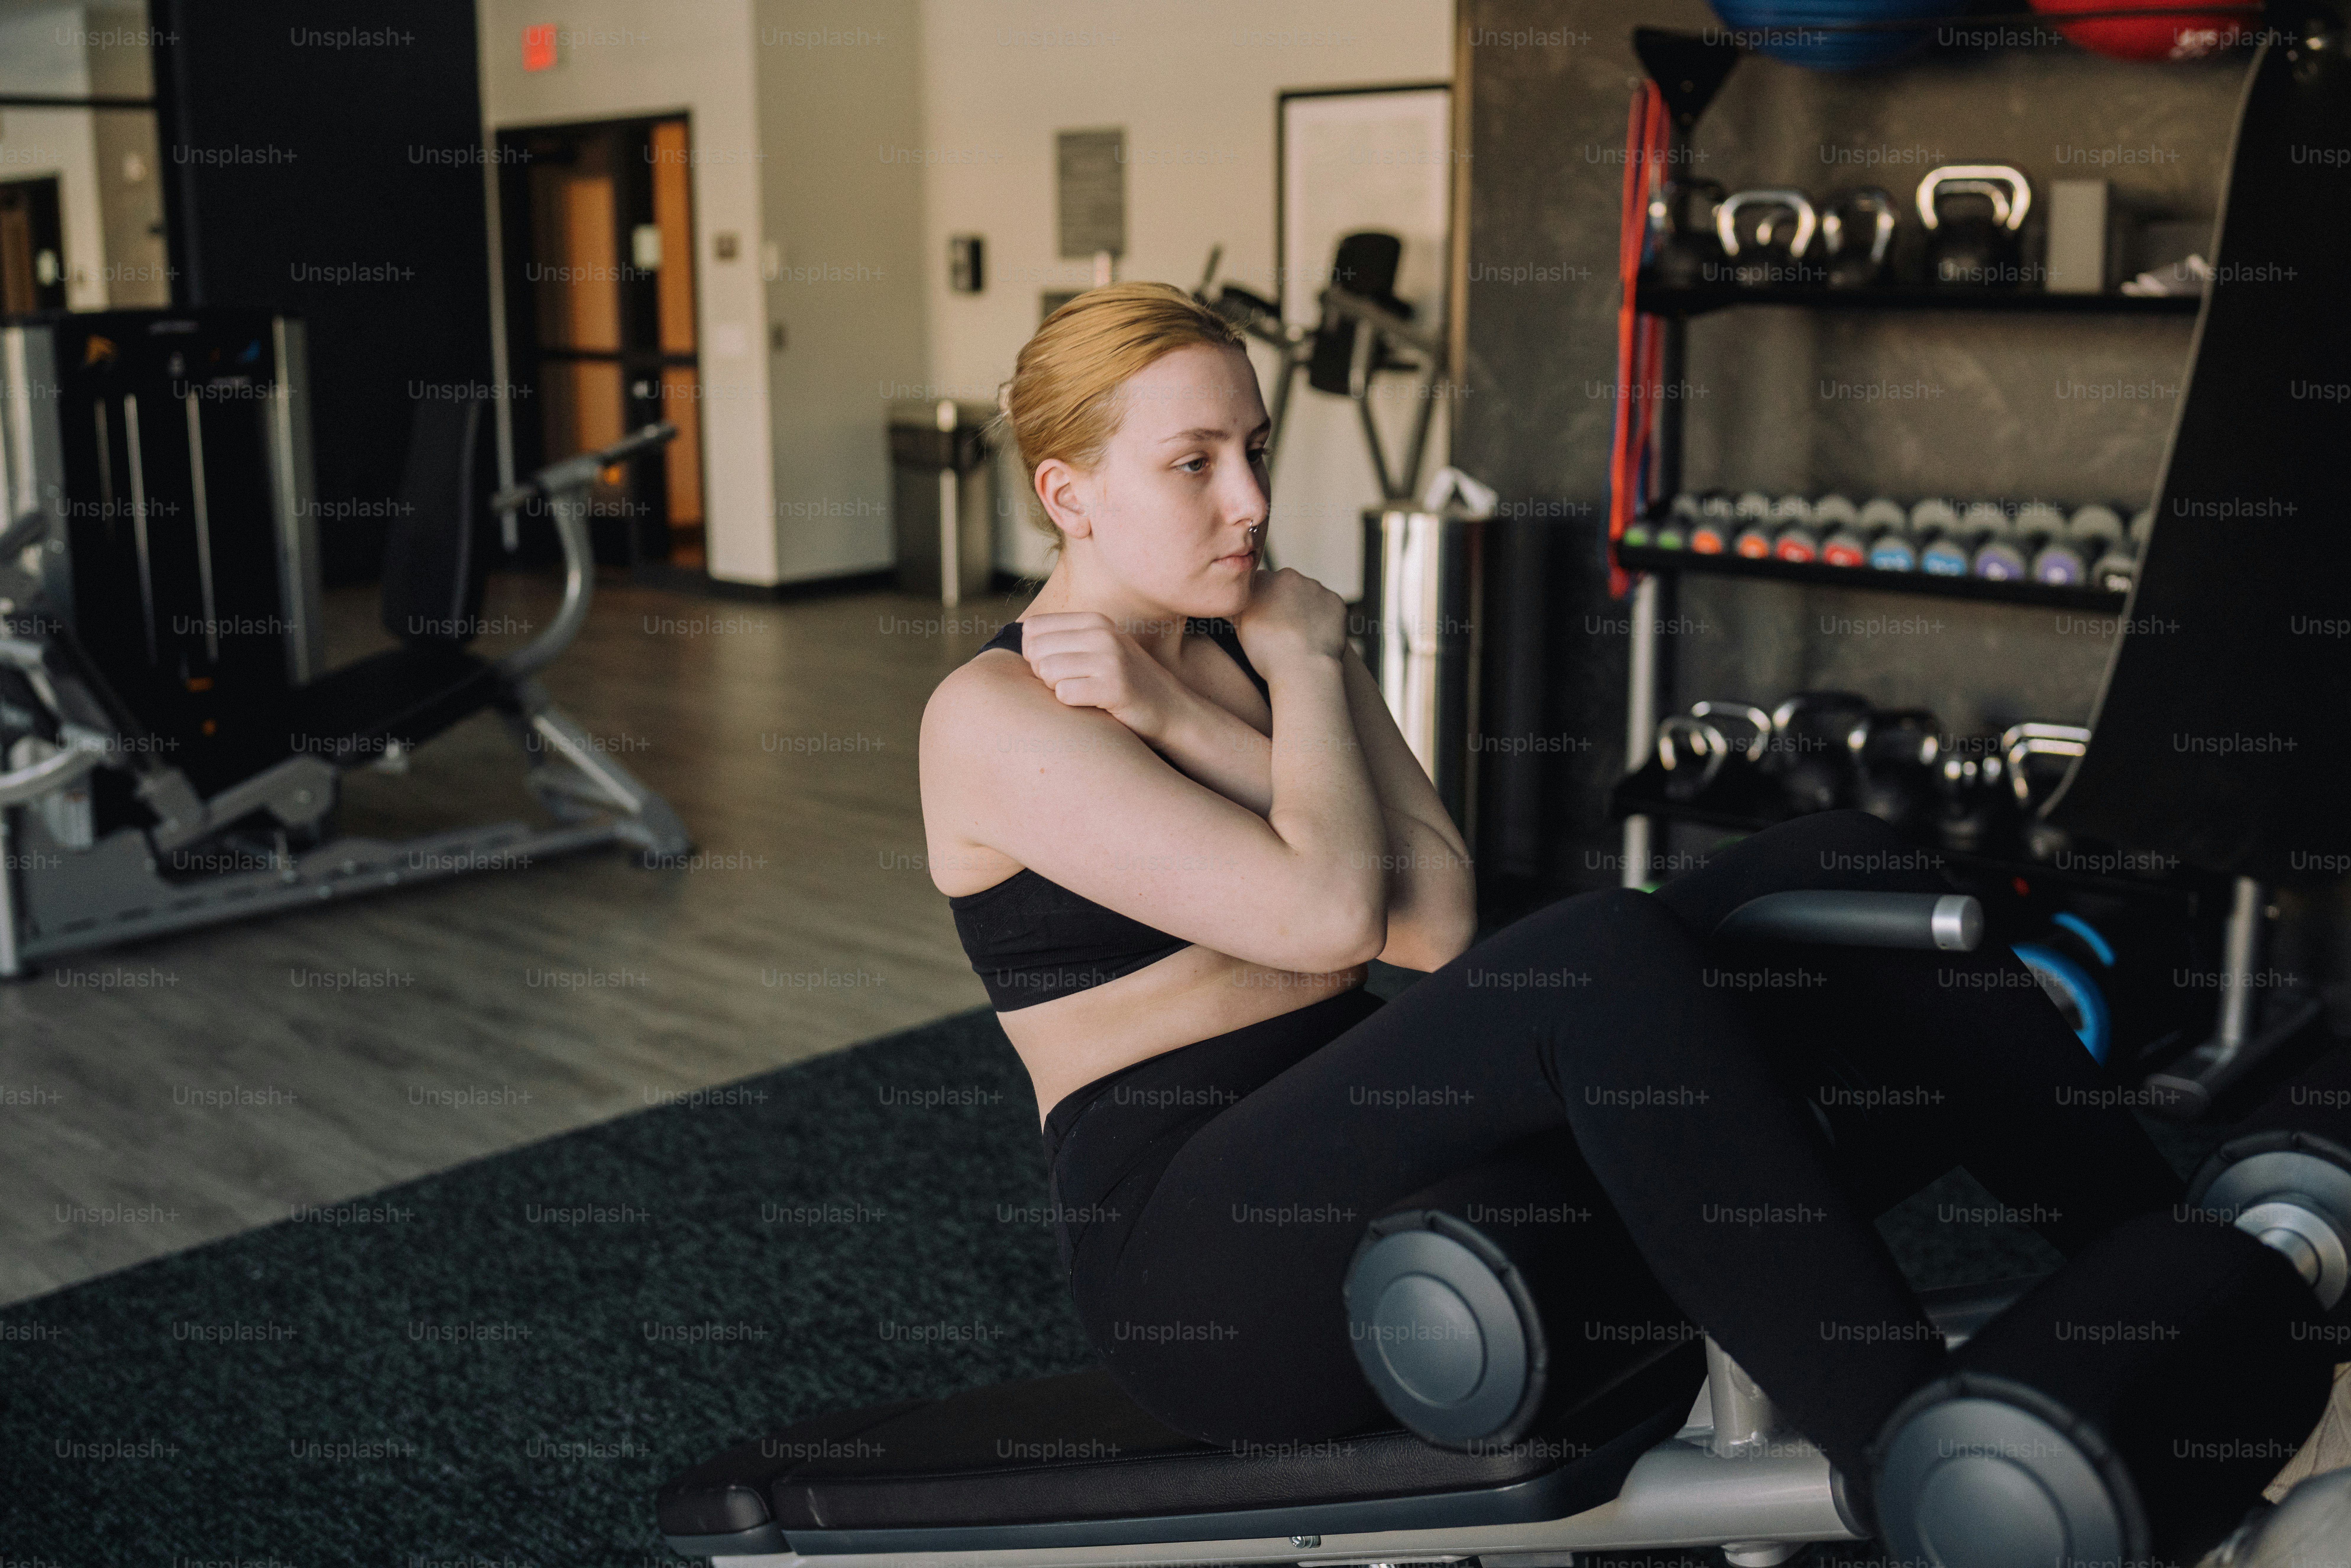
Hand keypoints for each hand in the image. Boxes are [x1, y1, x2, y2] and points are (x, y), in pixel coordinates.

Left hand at [1017, 612, 1185, 738]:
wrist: (1172, 710)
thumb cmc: (1125, 684)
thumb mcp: (1099, 649)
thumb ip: (1066, 640)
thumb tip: (1022, 639)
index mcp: (1094, 621)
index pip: (1032, 628)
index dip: (1034, 653)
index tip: (1057, 667)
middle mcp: (1102, 633)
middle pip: (1036, 651)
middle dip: (1042, 674)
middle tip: (1070, 684)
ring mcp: (1110, 659)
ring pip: (1046, 671)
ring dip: (1057, 690)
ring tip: (1084, 693)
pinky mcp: (1114, 687)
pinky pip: (1064, 694)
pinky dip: (1071, 704)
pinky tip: (1092, 704)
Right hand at [1234, 567, 1348, 671]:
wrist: (1302, 667)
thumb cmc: (1267, 653)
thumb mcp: (1242, 629)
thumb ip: (1244, 609)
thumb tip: (1248, 605)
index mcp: (1263, 581)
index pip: (1261, 585)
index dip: (1264, 602)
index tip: (1266, 619)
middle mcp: (1289, 577)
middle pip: (1287, 586)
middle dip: (1286, 602)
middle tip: (1284, 627)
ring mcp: (1315, 587)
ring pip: (1309, 595)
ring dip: (1306, 609)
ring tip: (1302, 635)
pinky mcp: (1335, 600)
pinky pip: (1328, 607)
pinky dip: (1324, 618)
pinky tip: (1318, 636)